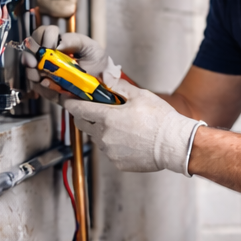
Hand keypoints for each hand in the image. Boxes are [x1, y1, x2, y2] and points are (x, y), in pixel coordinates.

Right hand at [23, 27, 120, 95]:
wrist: (101, 83)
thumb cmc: (95, 61)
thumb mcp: (90, 47)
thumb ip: (75, 41)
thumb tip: (59, 43)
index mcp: (58, 41)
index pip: (44, 32)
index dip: (45, 38)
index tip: (52, 47)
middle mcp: (47, 53)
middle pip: (30, 49)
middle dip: (30, 55)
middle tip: (35, 63)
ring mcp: (44, 69)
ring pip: (28, 68)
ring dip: (32, 72)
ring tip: (43, 77)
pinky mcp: (44, 85)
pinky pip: (35, 86)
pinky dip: (40, 87)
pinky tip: (49, 86)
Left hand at [63, 77, 205, 174]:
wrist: (174, 145)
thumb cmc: (160, 120)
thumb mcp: (140, 96)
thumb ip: (119, 86)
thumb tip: (105, 78)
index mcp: (108, 118)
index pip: (79, 109)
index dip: (70, 103)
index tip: (66, 99)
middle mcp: (104, 136)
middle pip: (84, 125)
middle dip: (86, 116)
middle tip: (98, 110)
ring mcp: (110, 152)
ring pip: (98, 138)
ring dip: (103, 130)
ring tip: (124, 125)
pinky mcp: (117, 163)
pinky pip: (110, 151)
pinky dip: (115, 144)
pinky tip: (131, 139)